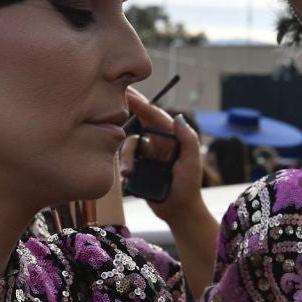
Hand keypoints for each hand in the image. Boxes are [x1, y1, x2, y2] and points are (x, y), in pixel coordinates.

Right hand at [120, 89, 205, 221]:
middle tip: (109, 104)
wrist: (178, 211)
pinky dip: (125, 165)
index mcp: (172, 137)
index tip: (126, 91)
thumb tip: (178, 116)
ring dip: (125, 156)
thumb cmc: (189, 186)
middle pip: (139, 120)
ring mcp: (148, 154)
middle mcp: (158, 142)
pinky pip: (126, 159)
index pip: (155, 115)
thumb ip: (188, 139)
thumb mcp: (192, 162)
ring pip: (129, 144)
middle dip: (126, 112)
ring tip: (129, 172)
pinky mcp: (138, 167)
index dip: (141, 102)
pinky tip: (128, 176)